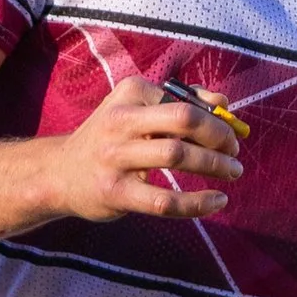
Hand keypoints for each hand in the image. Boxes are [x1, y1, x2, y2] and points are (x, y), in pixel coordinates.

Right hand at [50, 74, 245, 222]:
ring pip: (177, 155)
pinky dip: (197, 202)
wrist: (61, 174)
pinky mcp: (116, 192)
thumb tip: (224, 103)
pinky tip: (217, 201)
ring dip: (214, 166)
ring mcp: (115, 157)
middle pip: (184, 120)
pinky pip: (165, 200)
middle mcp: (120, 120)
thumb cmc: (112, 140)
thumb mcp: (138, 111)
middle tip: (235, 152)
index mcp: (130, 93)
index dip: (216, 119)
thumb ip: (182, 102)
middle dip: (219, 136)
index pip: (185, 101)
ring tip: (233, 173)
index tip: (230, 135)